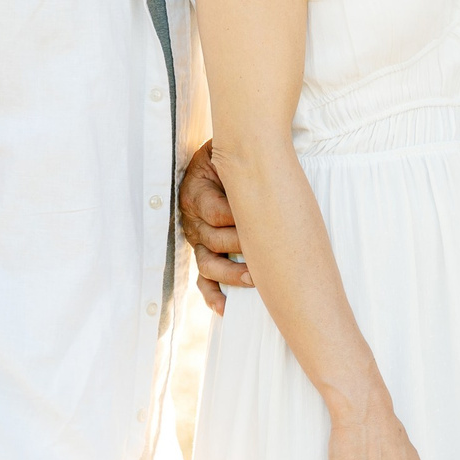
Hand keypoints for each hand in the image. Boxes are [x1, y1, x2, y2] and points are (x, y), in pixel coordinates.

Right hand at [178, 141, 250, 313]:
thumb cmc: (228, 156)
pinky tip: (224, 307)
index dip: (238, 218)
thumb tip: (265, 167)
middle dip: (240, 244)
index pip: (216, 213)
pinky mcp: (203, 252)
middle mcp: (194, 219)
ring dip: (231, 273)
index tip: (262, 218)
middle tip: (265, 246)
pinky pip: (203, 278)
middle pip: (214, 239)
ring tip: (252, 280)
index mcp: (197, 192)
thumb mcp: (226, 152)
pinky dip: (212, 294)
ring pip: (208, 263)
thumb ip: (236, 162)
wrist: (216, 158)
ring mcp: (198, 239)